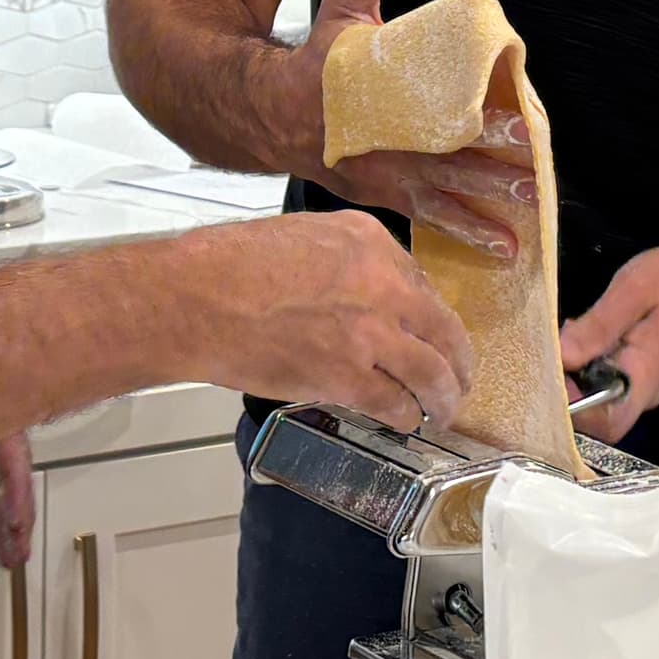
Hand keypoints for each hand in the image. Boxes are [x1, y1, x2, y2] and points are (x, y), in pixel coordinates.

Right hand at [194, 212, 477, 430]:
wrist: (197, 299)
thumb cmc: (229, 265)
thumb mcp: (302, 236)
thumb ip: (345, 260)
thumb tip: (363, 293)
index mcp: (370, 240)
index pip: (421, 283)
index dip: (429, 317)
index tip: (431, 334)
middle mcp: (383, 283)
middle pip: (443, 329)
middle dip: (458, 359)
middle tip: (461, 377)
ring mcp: (371, 333)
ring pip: (431, 372)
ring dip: (443, 396)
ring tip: (444, 409)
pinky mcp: (349, 378)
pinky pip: (394, 403)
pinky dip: (405, 416)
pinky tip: (406, 422)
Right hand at [286, 0, 538, 259]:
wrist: (264, 113)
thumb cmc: (313, 62)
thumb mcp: (338, 9)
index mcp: (378, 103)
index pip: (440, 114)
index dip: (484, 123)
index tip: (524, 125)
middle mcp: (381, 148)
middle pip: (445, 167)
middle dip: (491, 178)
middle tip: (533, 185)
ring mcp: (379, 180)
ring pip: (436, 205)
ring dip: (477, 222)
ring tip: (515, 241)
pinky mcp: (379, 198)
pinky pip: (423, 222)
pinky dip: (456, 239)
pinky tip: (490, 254)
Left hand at [561, 249, 658, 445]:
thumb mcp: (635, 289)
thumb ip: (598, 325)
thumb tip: (560, 355)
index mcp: (643, 379)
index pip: (604, 423)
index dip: (571, 409)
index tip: (551, 374)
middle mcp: (643, 393)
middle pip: (595, 416)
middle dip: (564, 390)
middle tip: (549, 353)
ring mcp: (643, 386)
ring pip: (598, 399)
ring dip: (573, 376)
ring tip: (562, 340)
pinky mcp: (641, 374)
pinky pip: (606, 382)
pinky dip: (586, 365)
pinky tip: (580, 336)